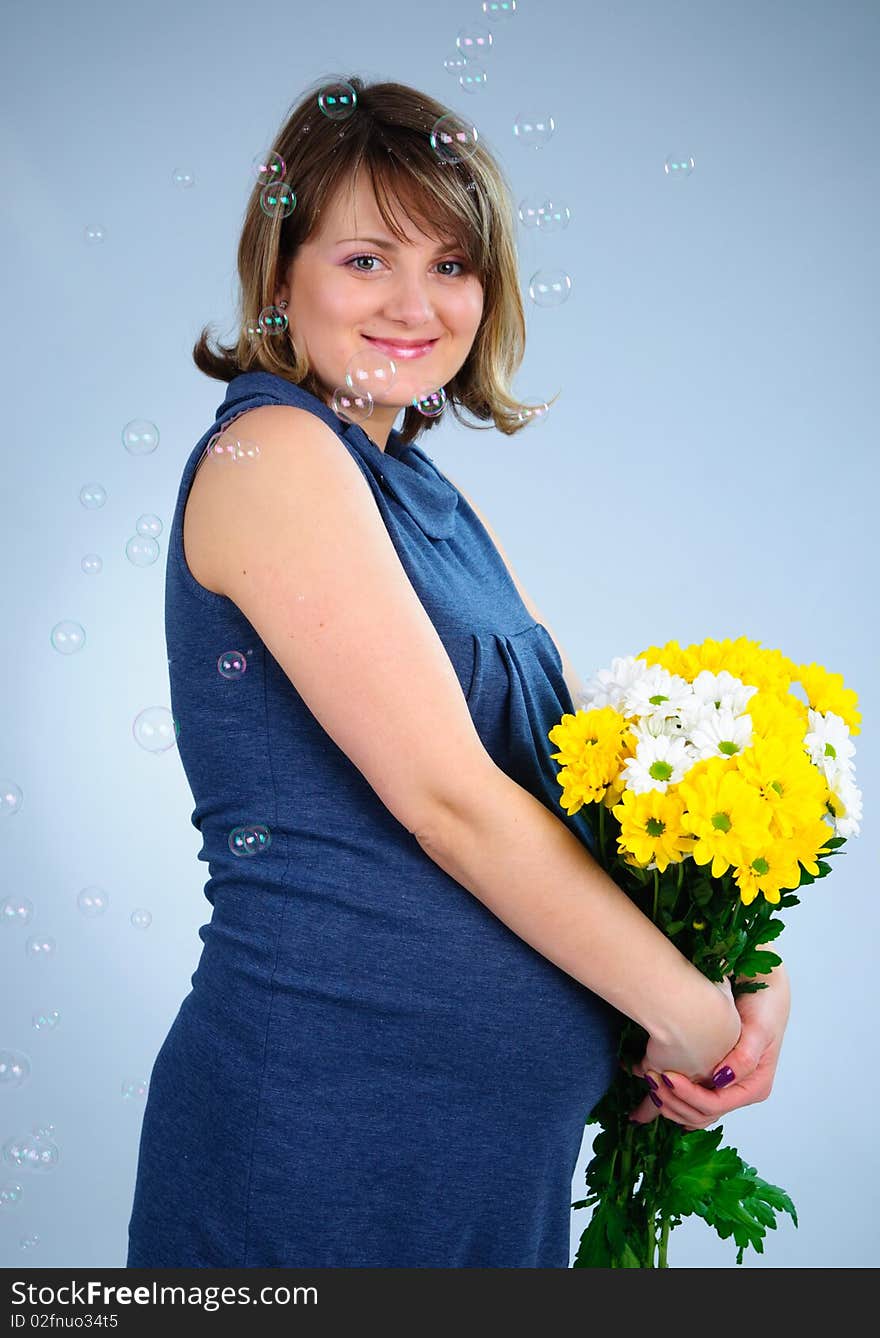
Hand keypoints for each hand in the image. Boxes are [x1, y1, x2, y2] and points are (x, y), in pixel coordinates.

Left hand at [629, 963, 791, 1128]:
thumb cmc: (764, 1007)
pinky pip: (692, 1099)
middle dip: (675, 1103)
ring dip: (671, 1103)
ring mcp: (727, 1087)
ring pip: (695, 1112)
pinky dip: (674, 1098)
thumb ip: (745, 1056)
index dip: (689, 1095)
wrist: (764, 990)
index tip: (666, 1076)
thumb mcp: (759, 1029)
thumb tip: (722, 1078)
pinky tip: (656, 1089)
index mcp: (754, 1086)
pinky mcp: (714, 1078)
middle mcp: (740, 1092)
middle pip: (703, 1114)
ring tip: (649, 1083)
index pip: (716, 1105)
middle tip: (651, 1081)